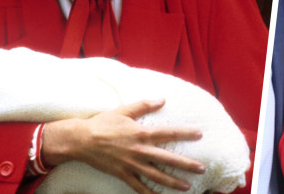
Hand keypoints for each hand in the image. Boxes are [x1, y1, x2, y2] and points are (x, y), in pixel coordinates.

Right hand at [43, 99, 205, 193]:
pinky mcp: (123, 174)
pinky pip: (138, 186)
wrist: (81, 140)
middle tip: (202, 168)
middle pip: (168, 159)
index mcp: (142, 133)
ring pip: (157, 176)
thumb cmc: (103, 123)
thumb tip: (162, 98)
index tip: (200, 134)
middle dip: (187, 165)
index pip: (169, 133)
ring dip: (173, 182)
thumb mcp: (124, 110)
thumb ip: (144, 105)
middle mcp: (140, 150)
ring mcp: (132, 164)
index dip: (185, 133)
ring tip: (188, 187)